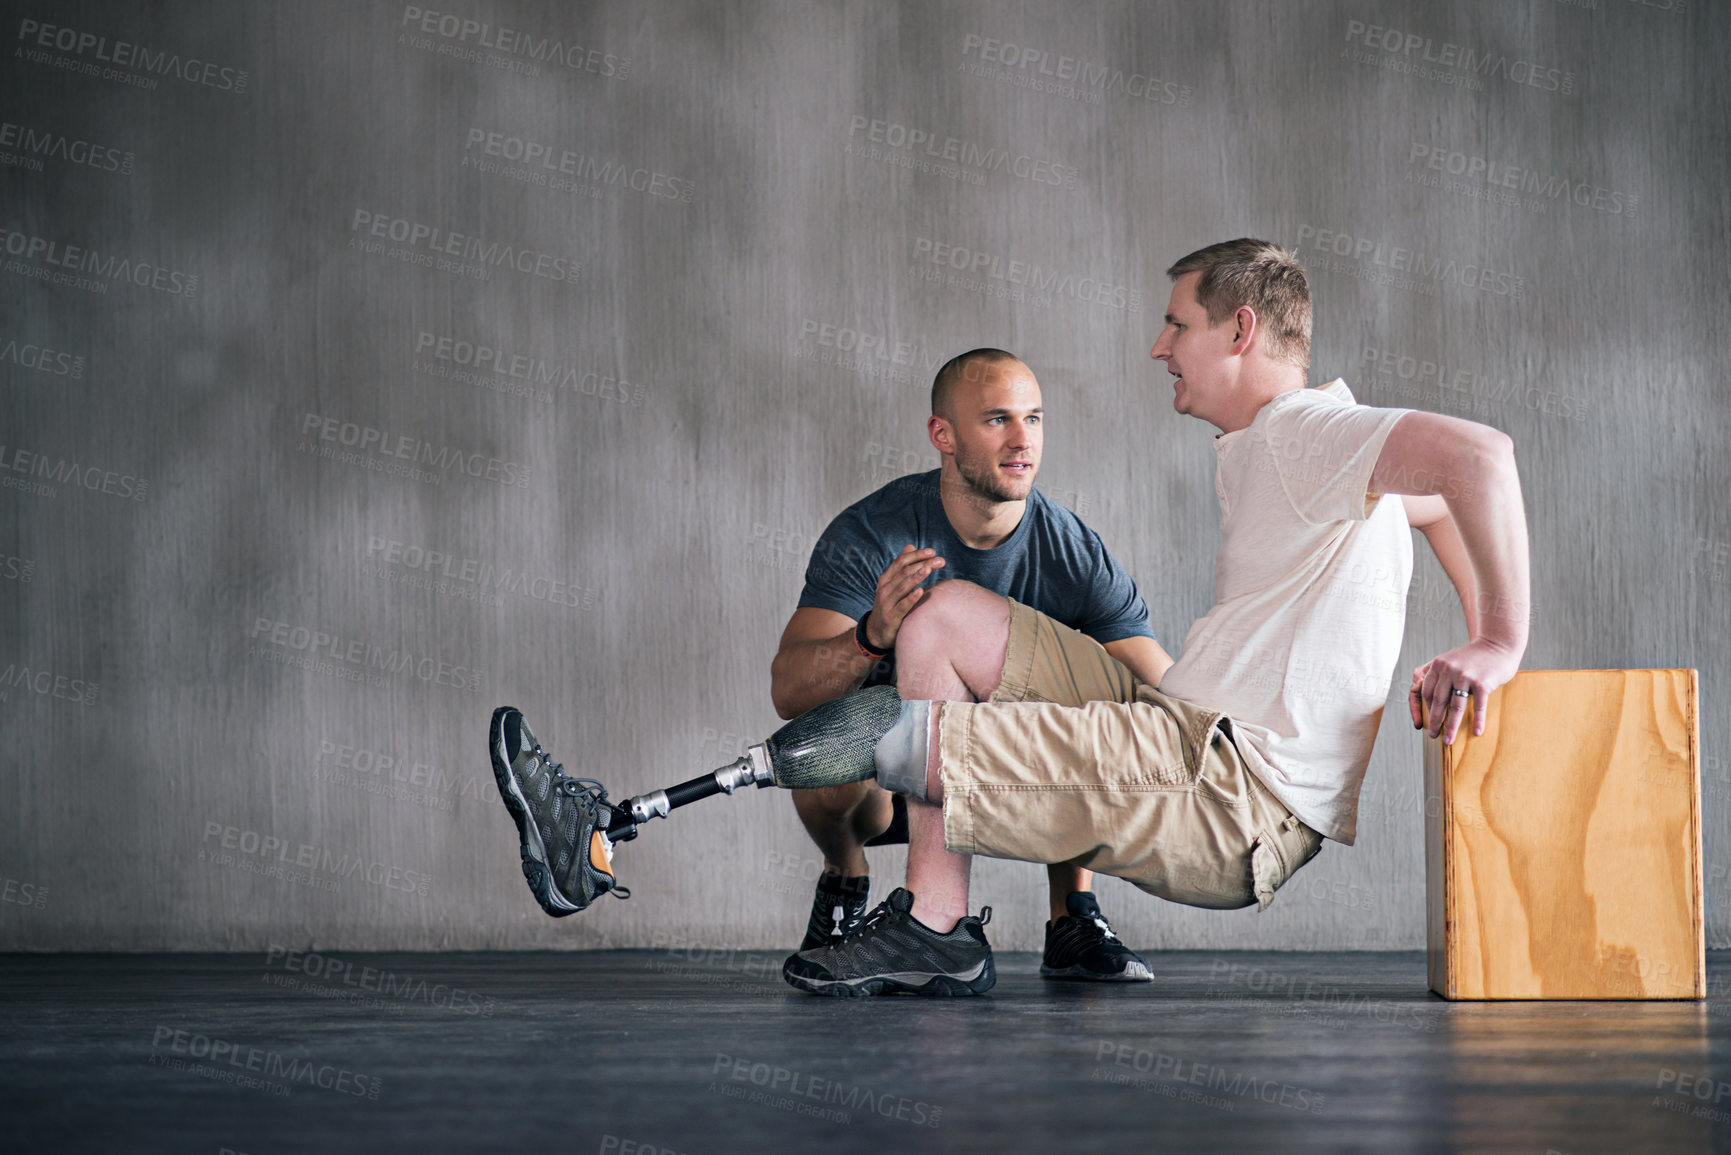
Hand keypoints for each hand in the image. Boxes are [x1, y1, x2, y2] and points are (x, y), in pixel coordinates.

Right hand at [865, 545, 944, 649]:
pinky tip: (921, 591)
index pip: (901, 561)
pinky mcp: (891, 616)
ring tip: (929, 569)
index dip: (916, 555)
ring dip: (917, 577)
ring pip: (903, 586)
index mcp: (886, 578)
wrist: (876, 632)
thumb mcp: (892, 584)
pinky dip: (911, 598)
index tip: (932, 552)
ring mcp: (887, 602)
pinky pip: (902, 606)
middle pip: (904, 572)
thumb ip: (901, 567)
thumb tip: (910, 546)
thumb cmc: (889, 605)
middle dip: (923, 564)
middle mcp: (885, 588)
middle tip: (940, 560)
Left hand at [1408, 639, 1522, 744]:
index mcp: (1438, 665)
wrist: (1498, 644)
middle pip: (1438, 701)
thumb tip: (1417, 684)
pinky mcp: (1482, 683)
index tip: (1422, 722)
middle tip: (1433, 735)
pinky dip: (1478, 721)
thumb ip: (1435, 670)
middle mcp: (1449, 670)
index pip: (1424, 691)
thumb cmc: (1473, 656)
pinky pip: (1478, 706)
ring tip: (1448, 741)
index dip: (1422, 709)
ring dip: (1451, 726)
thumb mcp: (1449, 658)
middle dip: (1434, 721)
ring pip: (1455, 707)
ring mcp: (1465, 676)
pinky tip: (1477, 732)